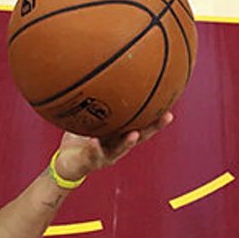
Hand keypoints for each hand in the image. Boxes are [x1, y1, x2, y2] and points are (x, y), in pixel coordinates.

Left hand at [52, 112, 173, 181]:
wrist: (67, 163)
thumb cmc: (81, 138)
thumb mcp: (89, 118)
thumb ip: (95, 103)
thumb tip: (101, 74)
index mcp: (119, 134)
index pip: (142, 123)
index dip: (156, 114)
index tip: (171, 101)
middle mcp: (117, 145)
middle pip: (140, 136)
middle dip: (154, 126)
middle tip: (168, 115)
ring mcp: (105, 155)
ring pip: (119, 149)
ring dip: (127, 142)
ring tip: (134, 134)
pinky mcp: (90, 161)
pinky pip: (92, 153)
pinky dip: (93, 147)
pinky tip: (94, 141)